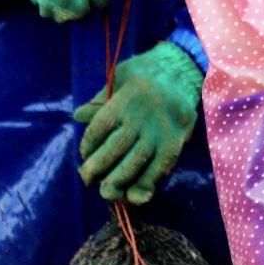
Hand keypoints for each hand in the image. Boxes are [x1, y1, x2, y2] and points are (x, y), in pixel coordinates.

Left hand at [73, 43, 199, 204]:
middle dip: (98, 167)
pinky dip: (147, 183)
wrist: (184, 70)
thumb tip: (78, 116)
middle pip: (116, 147)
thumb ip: (100, 99)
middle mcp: (144, 116)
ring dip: (119, 180)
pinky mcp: (177, 142)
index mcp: (127, 98)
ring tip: (107, 191)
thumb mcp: (120, 76)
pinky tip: (135, 194)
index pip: (99, 128)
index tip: (84, 155)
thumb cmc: (146, 73)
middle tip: (87, 178)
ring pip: (136, 161)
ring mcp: (162, 131)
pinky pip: (160, 168)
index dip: (88, 145)